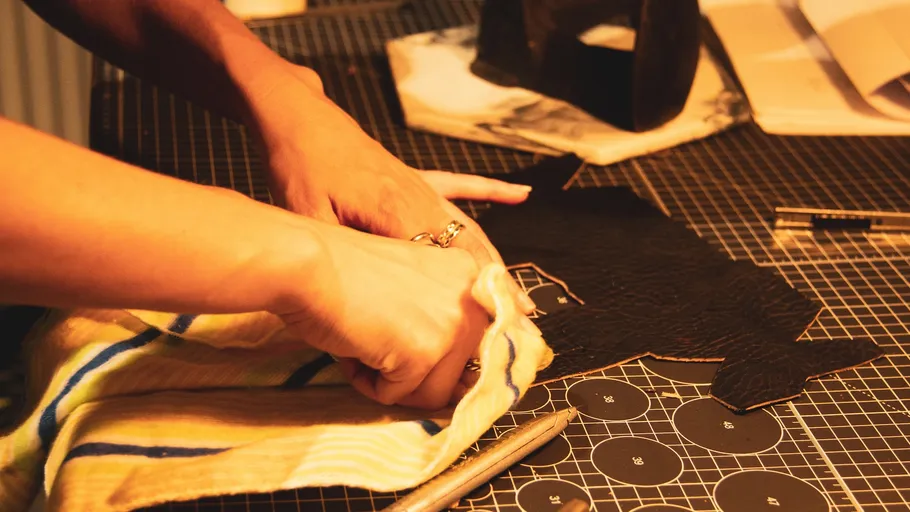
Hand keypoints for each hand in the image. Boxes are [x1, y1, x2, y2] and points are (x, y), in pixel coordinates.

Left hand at [242, 64, 535, 311]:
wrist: (300, 120)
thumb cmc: (301, 169)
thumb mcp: (312, 219)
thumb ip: (345, 255)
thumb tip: (365, 295)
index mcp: (395, 212)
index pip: (444, 262)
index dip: (469, 293)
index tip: (492, 323)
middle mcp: (419, 199)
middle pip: (467, 250)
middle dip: (494, 286)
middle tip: (522, 318)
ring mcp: (421, 186)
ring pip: (469, 227)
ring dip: (494, 260)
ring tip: (518, 290)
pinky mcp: (415, 177)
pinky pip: (461, 186)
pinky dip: (492, 192)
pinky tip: (520, 195)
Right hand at [276, 223, 488, 409]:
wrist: (308, 264)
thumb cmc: (340, 271)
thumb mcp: (409, 287)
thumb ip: (438, 318)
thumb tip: (458, 382)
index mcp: (468, 274)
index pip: (481, 343)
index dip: (449, 362)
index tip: (420, 361)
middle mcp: (471, 299)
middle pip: (458, 373)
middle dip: (414, 373)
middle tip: (376, 348)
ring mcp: (452, 326)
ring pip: (434, 393)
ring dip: (393, 382)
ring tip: (363, 348)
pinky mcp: (424, 352)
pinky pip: (399, 396)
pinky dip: (369, 384)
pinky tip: (353, 351)